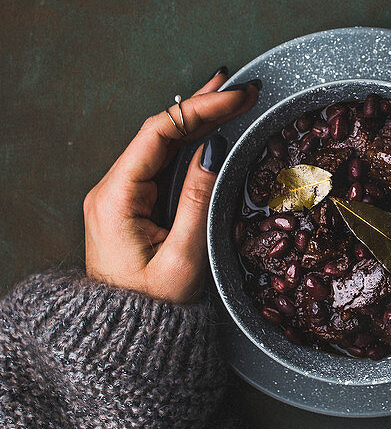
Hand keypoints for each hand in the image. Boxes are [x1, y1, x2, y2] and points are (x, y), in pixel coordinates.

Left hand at [84, 70, 258, 303]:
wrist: (123, 340)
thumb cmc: (153, 308)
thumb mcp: (184, 257)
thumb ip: (199, 198)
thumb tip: (215, 148)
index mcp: (115, 197)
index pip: (159, 132)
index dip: (200, 108)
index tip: (237, 98)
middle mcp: (111, 189)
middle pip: (159, 132)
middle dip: (202, 106)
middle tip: (243, 88)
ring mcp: (120, 195)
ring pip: (162, 144)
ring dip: (199, 121)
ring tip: (232, 97)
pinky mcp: (131, 204)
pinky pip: (162, 164)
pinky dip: (190, 144)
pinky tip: (211, 129)